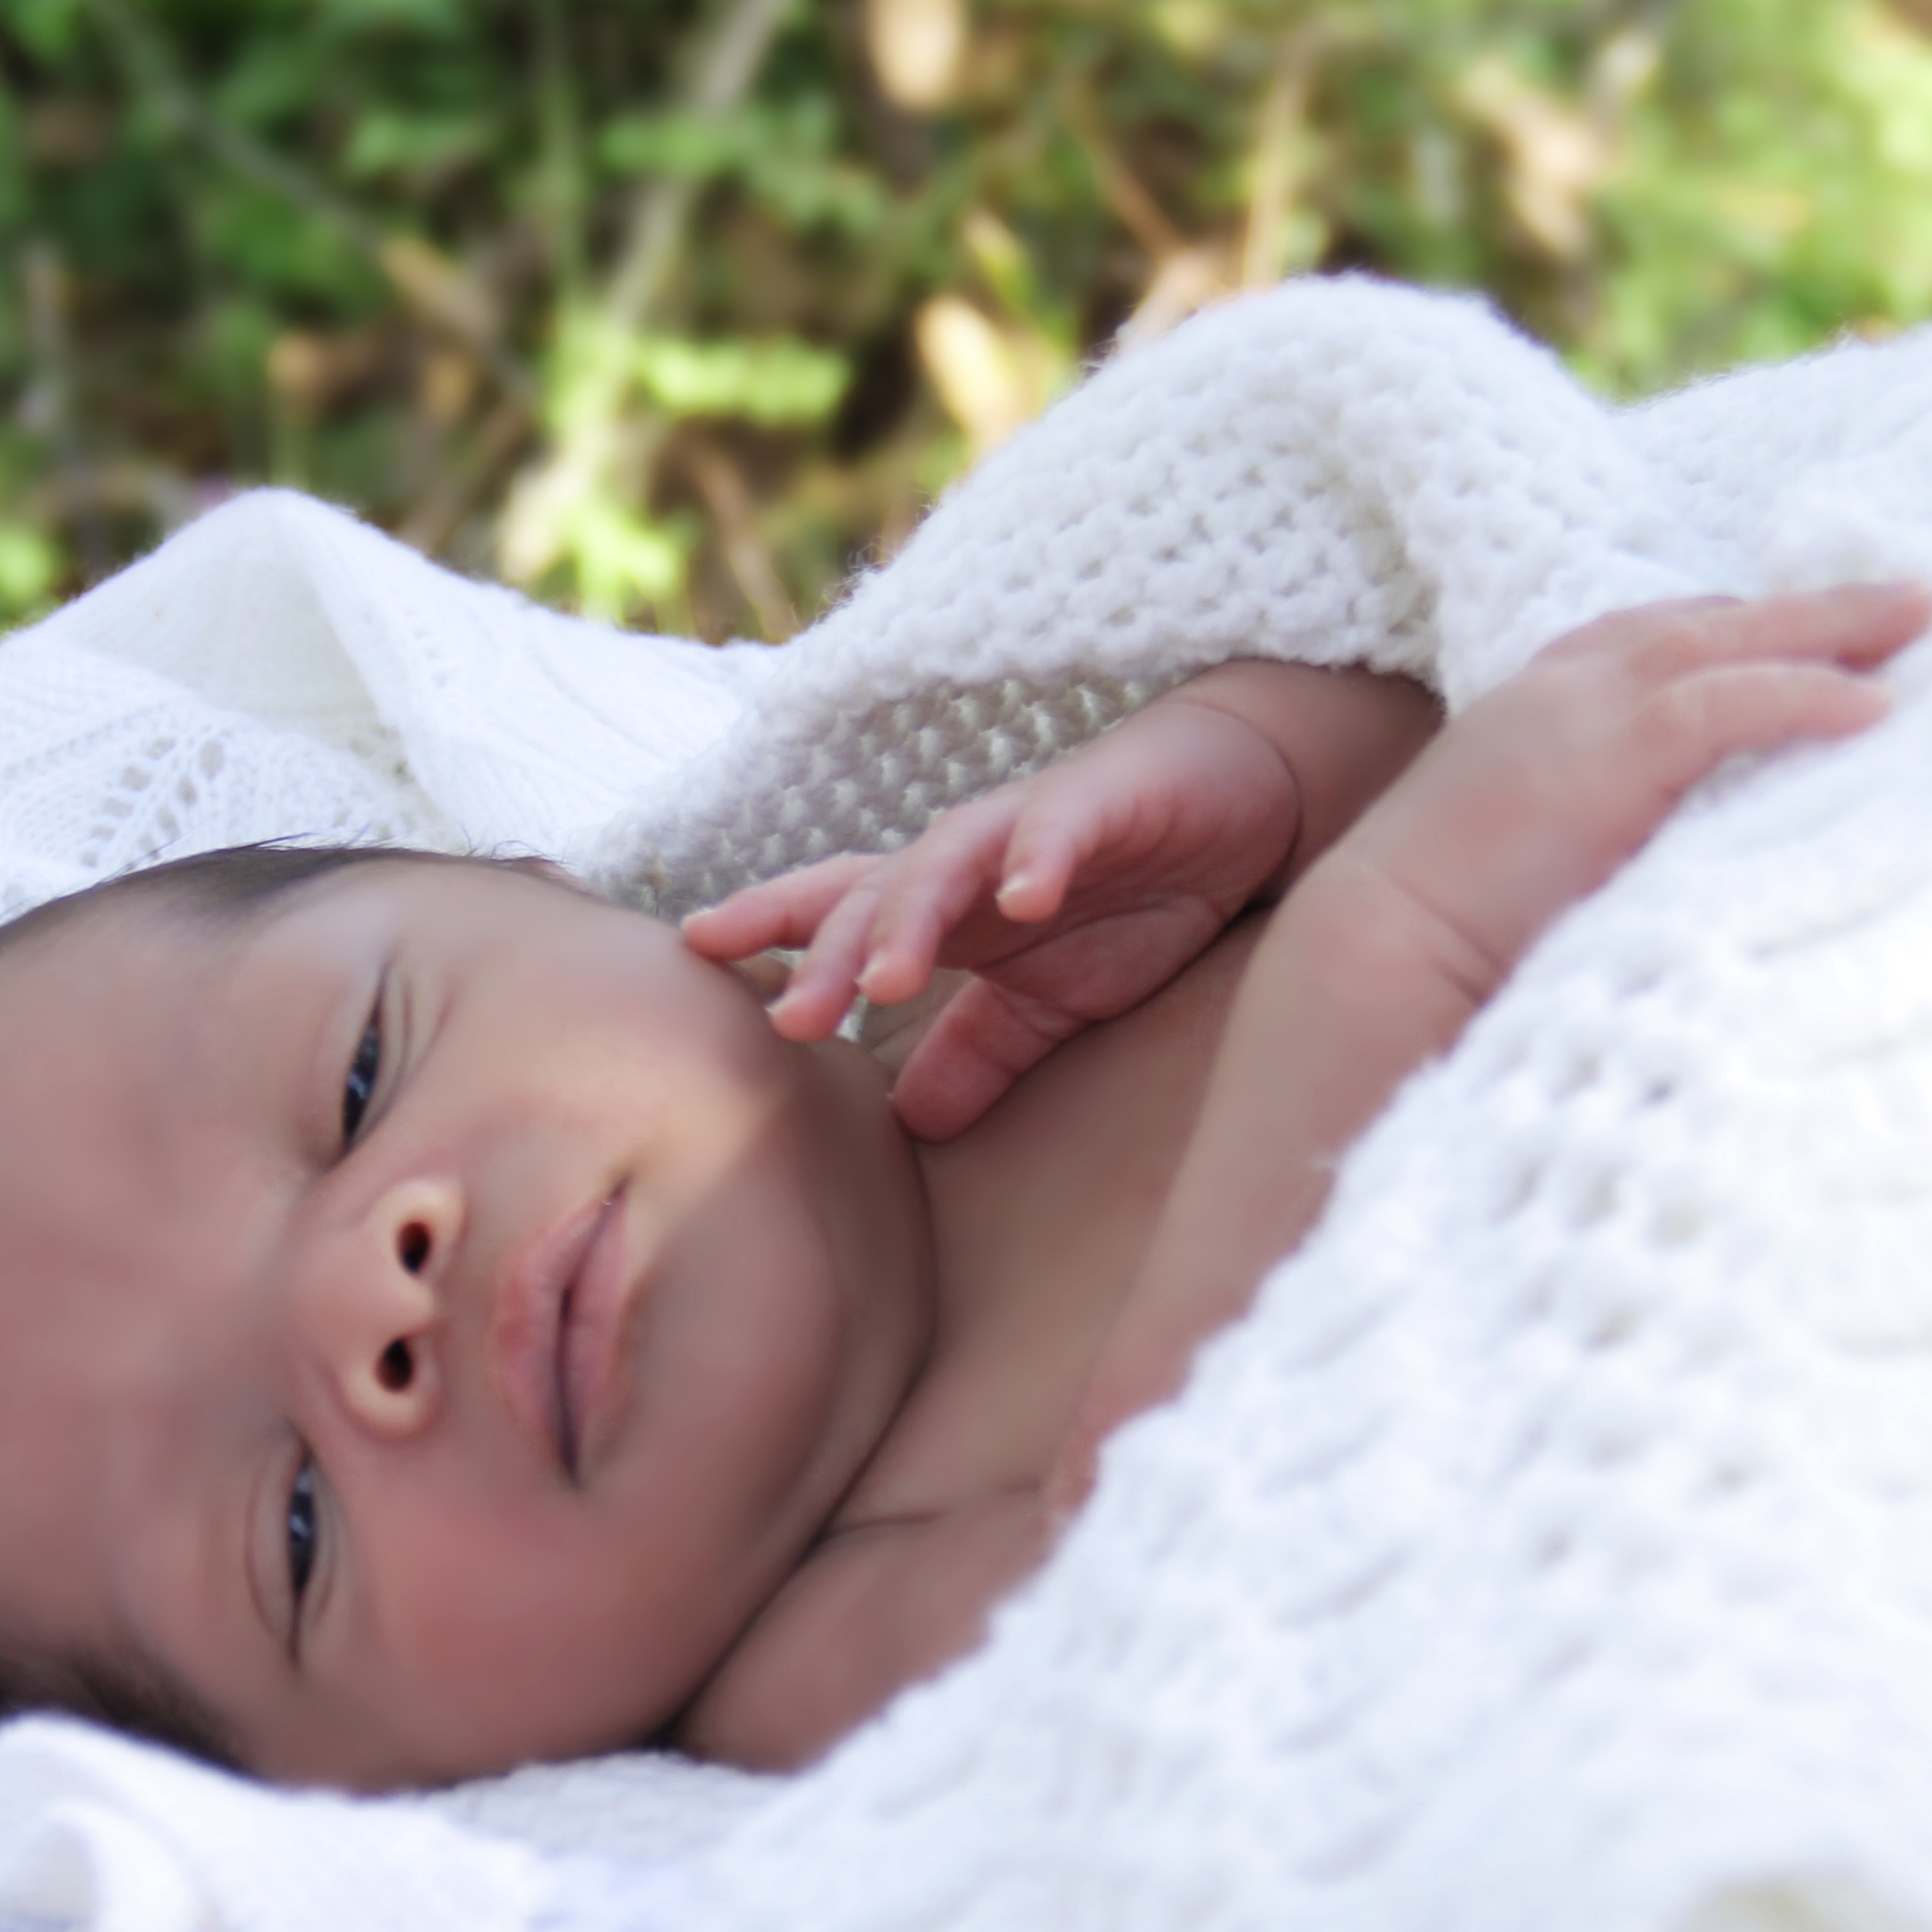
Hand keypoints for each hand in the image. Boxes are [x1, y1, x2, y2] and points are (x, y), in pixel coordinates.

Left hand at [681, 661, 1434, 1140]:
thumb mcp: (1049, 1002)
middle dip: (830, 954)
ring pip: (948, 863)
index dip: (769, 929)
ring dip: (915, 915)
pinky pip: (1061, 830)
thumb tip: (910, 1129)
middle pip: (876, 899)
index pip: (838, 914)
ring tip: (890, 975)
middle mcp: (967, 861)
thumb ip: (978, 1054)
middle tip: (793, 1017)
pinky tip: (1030, 896)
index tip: (697, 959)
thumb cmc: (1129, 896)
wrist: (1234, 802)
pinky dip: (1041, 859)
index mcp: (944, 908)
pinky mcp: (1101, 804)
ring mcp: (1028, 828)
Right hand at [1319, 581, 1931, 1019]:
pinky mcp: (1608, 751)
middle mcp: (1560, 689)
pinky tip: (1877, 706)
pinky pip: (1730, 701)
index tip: (1810, 630)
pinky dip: (1808, 694)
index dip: (1736, 628)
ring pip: (1728, 638)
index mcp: (1534, 707)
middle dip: (1807, 606)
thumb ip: (1604, 833)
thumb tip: (1685, 861)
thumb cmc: (1438, 944)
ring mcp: (1581, 711)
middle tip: (1907, 599)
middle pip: (1704, 620)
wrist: (1371, 961)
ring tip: (1922, 621)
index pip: (1650, 637)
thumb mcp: (1533, 859)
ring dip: (1831, 625)